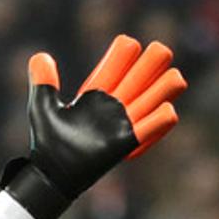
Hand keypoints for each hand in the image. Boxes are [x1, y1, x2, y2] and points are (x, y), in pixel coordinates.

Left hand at [1, 35, 186, 218]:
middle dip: (151, 65)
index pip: (116, 68)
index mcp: (97, 95)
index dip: (124, 55)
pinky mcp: (124, 144)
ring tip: (177, 76)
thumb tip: (41, 57)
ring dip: (163, 91)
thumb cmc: (47, 143)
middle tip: (162, 50)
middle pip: (138, 80)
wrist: (51, 173)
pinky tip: (169, 110)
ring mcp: (121, 125)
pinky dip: (158, 123)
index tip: (129, 44)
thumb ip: (43, 82)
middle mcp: (113, 108)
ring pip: (148, 103)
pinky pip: (147, 132)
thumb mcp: (42, 107)